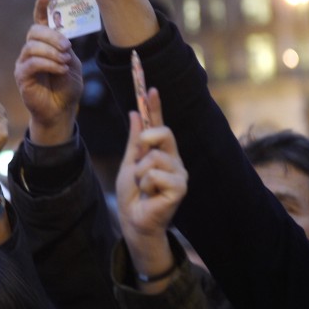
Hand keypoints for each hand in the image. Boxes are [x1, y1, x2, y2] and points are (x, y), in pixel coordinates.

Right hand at [14, 0, 82, 145]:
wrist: (61, 110)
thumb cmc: (67, 87)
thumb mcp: (72, 63)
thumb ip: (65, 48)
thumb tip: (59, 38)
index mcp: (45, 45)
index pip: (40, 22)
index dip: (41, 8)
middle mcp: (32, 51)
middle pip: (35, 31)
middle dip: (52, 36)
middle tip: (67, 48)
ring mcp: (24, 63)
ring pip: (32, 46)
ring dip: (52, 52)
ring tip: (64, 62)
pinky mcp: (22, 76)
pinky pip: (31, 63)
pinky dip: (48, 64)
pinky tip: (60, 69)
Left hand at [116, 88, 186, 287]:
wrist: (134, 221)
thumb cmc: (132, 196)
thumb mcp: (128, 163)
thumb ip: (134, 141)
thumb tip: (135, 113)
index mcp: (161, 152)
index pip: (159, 123)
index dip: (155, 106)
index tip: (150, 87)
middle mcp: (174, 159)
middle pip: (162, 133)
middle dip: (146, 140)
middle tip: (139, 155)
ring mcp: (179, 173)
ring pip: (153, 157)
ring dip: (140, 173)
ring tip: (143, 187)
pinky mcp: (180, 187)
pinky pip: (156, 174)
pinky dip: (146, 185)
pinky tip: (150, 196)